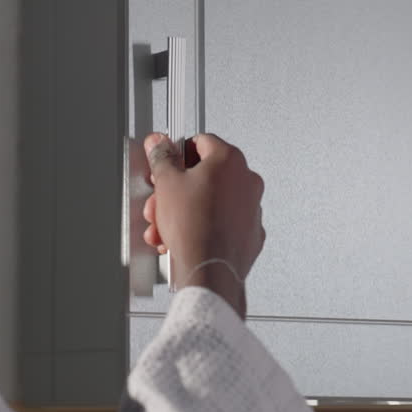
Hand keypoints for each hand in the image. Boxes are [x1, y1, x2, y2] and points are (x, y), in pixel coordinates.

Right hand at [141, 132, 264, 317]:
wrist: (210, 268)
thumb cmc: (194, 227)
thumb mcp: (166, 183)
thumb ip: (162, 157)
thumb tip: (160, 144)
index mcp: (229, 160)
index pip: (200, 142)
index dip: (177, 153)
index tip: (166, 164)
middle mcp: (246, 180)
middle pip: (204, 175)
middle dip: (176, 190)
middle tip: (161, 201)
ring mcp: (251, 207)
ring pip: (211, 200)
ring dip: (184, 210)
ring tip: (167, 226)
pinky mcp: (250, 231)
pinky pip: (222, 221)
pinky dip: (203, 226)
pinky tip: (184, 236)